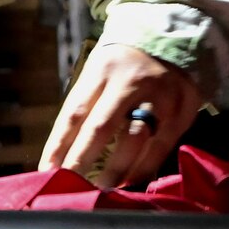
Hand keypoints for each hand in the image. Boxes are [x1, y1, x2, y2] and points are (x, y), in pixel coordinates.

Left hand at [40, 44, 199, 186]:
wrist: (175, 39)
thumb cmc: (125, 64)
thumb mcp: (101, 70)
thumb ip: (87, 103)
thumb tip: (64, 150)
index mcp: (102, 70)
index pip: (75, 112)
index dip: (59, 144)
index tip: (47, 170)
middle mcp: (129, 82)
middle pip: (101, 127)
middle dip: (82, 159)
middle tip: (70, 185)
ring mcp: (158, 96)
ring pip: (134, 139)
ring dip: (115, 169)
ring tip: (101, 189)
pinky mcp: (182, 111)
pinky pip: (161, 146)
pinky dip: (144, 167)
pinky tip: (131, 182)